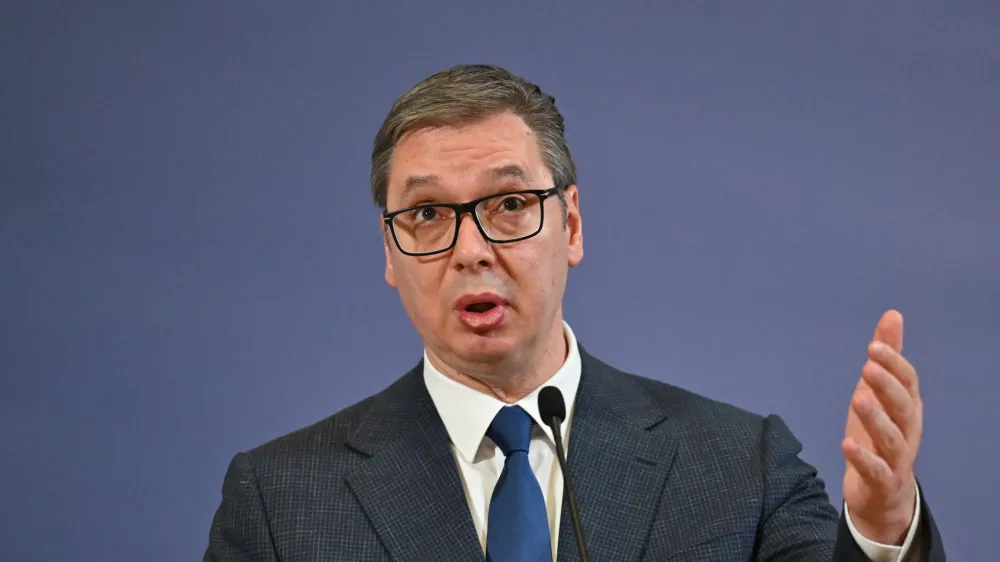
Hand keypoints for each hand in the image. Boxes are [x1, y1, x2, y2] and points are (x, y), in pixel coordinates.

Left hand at [842, 309, 921, 544]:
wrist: (882, 494)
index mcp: (908, 407)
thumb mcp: (879, 393)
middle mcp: (907, 431)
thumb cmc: (879, 434)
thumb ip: (886, 358)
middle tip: (868, 366)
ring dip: (875, 418)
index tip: (874, 345)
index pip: (909, 382)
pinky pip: (875, 470)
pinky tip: (846, 444)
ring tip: (857, 399)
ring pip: (892, 438)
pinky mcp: (881, 481)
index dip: (894, 364)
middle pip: (903, 407)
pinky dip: (863, 458)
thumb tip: (892, 315)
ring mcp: (897, 458)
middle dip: (887, 386)